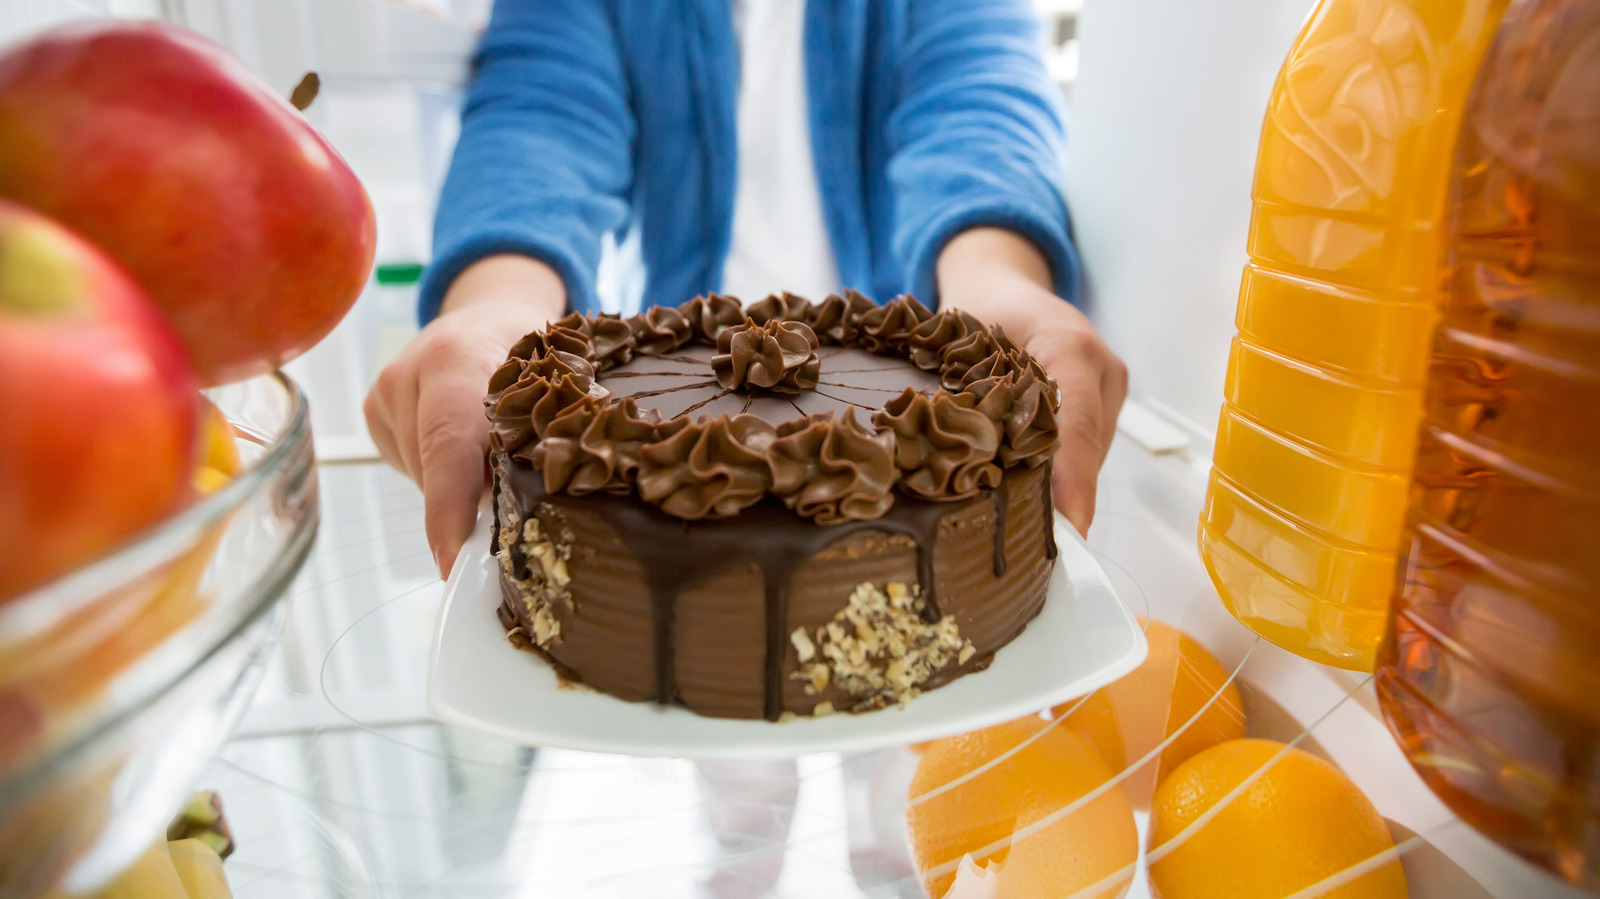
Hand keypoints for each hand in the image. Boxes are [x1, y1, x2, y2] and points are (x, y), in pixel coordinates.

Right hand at [364, 255, 565, 577]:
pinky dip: (442, 472)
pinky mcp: (374, 411)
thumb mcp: (552, 383)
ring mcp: (385, 392)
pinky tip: (462, 442)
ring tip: (491, 450)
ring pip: (423, 477)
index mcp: (458, 359)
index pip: (448, 444)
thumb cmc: (534, 353)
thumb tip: (528, 521)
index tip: (452, 558)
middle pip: (437, 473)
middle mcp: (410, 373)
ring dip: (460, 485)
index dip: (450, 507)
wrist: (490, 312)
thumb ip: (538, 441)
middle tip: (516, 496)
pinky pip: (411, 467)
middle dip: (473, 500)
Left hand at [936, 228, 1127, 533]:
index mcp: (1068, 346)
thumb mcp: (962, 347)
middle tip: (1026, 544)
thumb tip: (966, 468)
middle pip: (1086, 449)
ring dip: (1059, 485)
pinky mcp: (1105, 401)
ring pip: (1089, 455)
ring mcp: (1110, 385)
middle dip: (1059, 494)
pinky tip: (1030, 495)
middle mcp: (1101, 366)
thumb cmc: (975, 313)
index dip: (1071, 479)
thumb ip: (972, 398)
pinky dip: (1060, 472)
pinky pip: (1086, 448)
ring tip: (1024, 526)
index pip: (1075, 424)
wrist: (1003, 284)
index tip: (1071, 528)